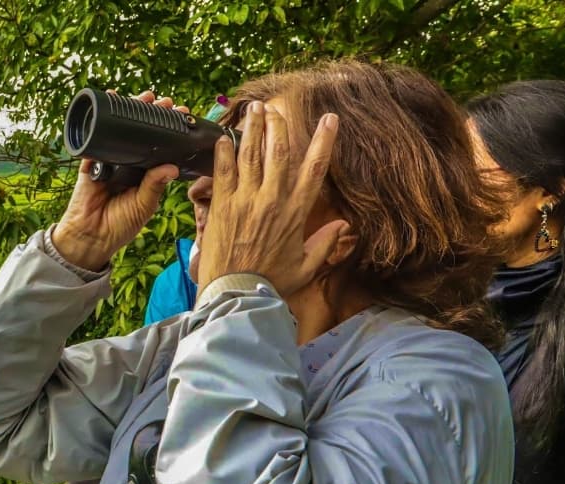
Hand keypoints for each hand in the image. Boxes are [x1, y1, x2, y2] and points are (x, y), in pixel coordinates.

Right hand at [53, 91, 184, 271]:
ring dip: (130, 113)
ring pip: (121, 132)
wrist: (91, 236)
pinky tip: (108, 104)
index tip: (181, 116)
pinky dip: (100, 122)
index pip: (159, 147)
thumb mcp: (144, 204)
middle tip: (165, 102)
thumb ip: (155, 184)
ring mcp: (109, 161)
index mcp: (145, 175)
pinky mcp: (91, 162)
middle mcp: (128, 165)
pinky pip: (96, 139)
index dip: (169, 132)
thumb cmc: (120, 225)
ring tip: (145, 97)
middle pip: (141, 134)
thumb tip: (171, 167)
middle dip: (152, 115)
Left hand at [197, 100, 347, 297]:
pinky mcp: (221, 206)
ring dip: (252, 129)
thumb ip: (324, 244)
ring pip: (251, 155)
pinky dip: (223, 152)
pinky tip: (223, 137)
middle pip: (279, 152)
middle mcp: (272, 200)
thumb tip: (343, 225)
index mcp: (295, 213)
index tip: (329, 119)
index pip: (314, 169)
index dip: (323, 141)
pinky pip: (222, 171)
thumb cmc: (271, 283)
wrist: (236, 294)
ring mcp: (245, 200)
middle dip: (278, 126)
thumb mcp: (305, 267)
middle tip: (275, 108)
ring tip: (253, 110)